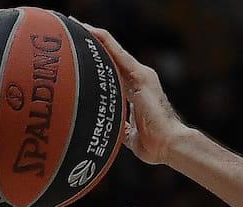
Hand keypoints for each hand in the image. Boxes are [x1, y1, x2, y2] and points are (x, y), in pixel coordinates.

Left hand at [85, 24, 189, 164]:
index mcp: (137, 93)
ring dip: (96, 37)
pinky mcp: (142, 76)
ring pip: (113, 51)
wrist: (170, 145)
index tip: (81, 56)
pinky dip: (104, 41)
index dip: (99, 64)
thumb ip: (122, 129)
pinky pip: (118, 53)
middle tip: (73, 33)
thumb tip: (113, 133)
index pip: (114, 72)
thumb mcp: (131, 136)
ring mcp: (142, 76)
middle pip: (112, 58)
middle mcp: (140, 80)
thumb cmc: (155, 145)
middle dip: (94, 45)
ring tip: (76, 26)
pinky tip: (89, 31)